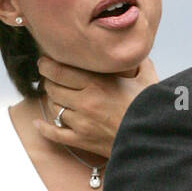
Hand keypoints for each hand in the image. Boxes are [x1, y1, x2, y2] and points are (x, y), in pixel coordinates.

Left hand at [35, 55, 158, 160]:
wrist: (153, 139)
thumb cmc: (150, 108)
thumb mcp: (147, 79)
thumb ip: (138, 62)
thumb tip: (135, 49)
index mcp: (97, 84)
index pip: (60, 71)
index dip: (47, 65)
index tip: (44, 61)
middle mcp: (85, 102)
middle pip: (53, 88)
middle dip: (48, 81)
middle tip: (49, 77)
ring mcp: (82, 123)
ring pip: (54, 108)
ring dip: (51, 100)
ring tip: (54, 95)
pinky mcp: (83, 140)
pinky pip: (56, 135)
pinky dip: (44, 129)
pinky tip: (38, 123)